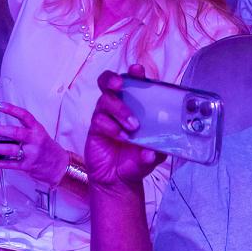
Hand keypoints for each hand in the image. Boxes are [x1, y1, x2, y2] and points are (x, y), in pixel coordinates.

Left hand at [0, 101, 67, 186]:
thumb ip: (23, 129)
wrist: (59, 166)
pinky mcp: (27, 166)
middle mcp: (34, 140)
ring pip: (9, 150)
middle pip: (15, 133)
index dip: (12, 109)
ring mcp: (31, 154)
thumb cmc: (45, 146)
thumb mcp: (39, 133)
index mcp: (37, 129)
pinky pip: (10, 164)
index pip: (25, 116)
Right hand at [86, 67, 166, 191]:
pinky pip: (99, 120)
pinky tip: (122, 137)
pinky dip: (111, 127)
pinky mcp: (95, 129)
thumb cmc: (137, 161)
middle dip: (113, 79)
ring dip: (119, 109)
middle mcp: (118, 106)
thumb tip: (152, 153)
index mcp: (135, 106)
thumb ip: (155, 153)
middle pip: (108, 82)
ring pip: (105, 100)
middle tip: (120, 84)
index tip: (137, 70)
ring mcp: (105, 116)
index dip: (134, 73)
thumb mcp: (152, 157)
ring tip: (132, 125)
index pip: (133, 83)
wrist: (118, 180)